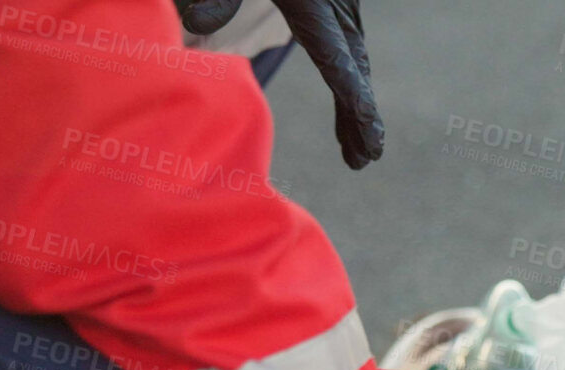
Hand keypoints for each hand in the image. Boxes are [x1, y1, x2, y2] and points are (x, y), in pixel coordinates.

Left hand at [175, 0, 382, 169]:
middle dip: (359, 116)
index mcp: (312, 1)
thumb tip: (196, 23)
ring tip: (357, 151)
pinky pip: (345, 47)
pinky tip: (349, 109)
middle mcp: (333, 5)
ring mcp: (337, 5)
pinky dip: (349, 79)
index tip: (368, 137)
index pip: (337, 60)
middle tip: (364, 159)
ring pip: (353, 60)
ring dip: (354, 105)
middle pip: (353, 67)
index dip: (353, 103)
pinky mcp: (332, 3)